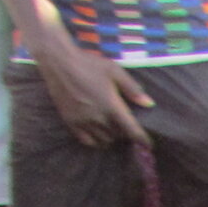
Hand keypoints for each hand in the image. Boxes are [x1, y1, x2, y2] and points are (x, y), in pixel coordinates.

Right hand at [32, 37, 152, 147]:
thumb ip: (132, 88)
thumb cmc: (89, 64)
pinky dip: (95, 141)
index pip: (132, 130)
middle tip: (125, 126)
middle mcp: (98, 117)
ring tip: (112, 129)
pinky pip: (86, 141)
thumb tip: (149, 104)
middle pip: (118, 136)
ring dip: (111, 137)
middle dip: (125, 133)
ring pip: (103, 140)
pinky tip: (98, 133)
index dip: (142, 140)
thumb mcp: (114, 71)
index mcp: (111, 106)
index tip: (148, 145)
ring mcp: (83, 121)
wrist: (58, 61)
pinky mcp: (70, 122)